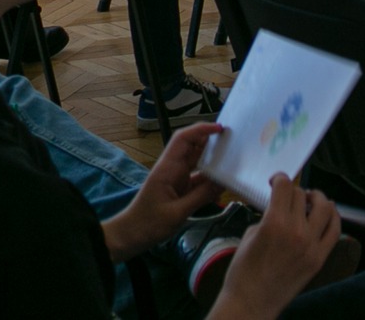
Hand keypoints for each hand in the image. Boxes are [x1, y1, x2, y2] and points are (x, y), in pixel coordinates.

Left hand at [101, 123, 222, 259]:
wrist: (130, 236)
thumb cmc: (148, 224)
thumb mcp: (177, 213)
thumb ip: (200, 197)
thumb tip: (223, 183)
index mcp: (168, 168)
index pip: (184, 139)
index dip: (202, 129)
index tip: (221, 129)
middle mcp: (172, 169)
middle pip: (193, 146)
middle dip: (211, 141)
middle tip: (234, 142)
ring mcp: (176, 178)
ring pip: (197, 162)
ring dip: (213, 160)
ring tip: (233, 159)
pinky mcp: (179, 189)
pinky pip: (198, 178)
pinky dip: (210, 179)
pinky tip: (223, 184)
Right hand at [208, 174, 340, 319]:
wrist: (250, 304)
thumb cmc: (243, 273)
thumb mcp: (248, 236)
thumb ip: (267, 217)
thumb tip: (278, 207)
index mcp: (274, 223)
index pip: (285, 187)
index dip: (280, 179)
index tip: (277, 181)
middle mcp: (296, 231)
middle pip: (302, 195)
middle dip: (294, 191)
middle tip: (289, 196)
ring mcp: (311, 245)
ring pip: (326, 207)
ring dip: (318, 198)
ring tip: (311, 200)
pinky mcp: (319, 258)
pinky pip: (335, 230)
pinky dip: (333, 217)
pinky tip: (327, 214)